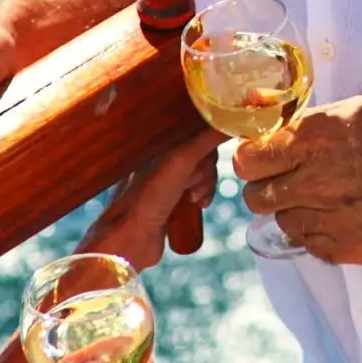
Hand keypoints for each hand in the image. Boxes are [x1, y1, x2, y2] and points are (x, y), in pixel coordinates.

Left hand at [81, 132, 224, 269]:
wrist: (130, 239)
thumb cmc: (149, 197)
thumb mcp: (180, 161)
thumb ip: (205, 140)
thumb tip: (231, 123)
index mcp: (156, 142)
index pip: (192, 129)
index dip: (207, 141)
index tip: (211, 155)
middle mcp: (159, 156)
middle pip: (200, 151)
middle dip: (205, 169)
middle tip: (194, 184)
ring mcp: (164, 178)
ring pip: (200, 171)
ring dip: (204, 184)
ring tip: (194, 199)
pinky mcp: (169, 198)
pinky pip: (195, 188)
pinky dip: (202, 195)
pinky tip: (197, 205)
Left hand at [231, 95, 361, 264]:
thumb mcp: (361, 108)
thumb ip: (310, 121)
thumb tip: (264, 117)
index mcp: (319, 138)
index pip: (247, 161)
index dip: (252, 157)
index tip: (263, 156)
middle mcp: (321, 180)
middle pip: (256, 197)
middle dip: (267, 185)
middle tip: (291, 176)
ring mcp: (338, 219)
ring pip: (283, 223)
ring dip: (295, 209)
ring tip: (327, 195)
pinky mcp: (357, 248)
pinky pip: (312, 246)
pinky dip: (320, 233)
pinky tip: (344, 215)